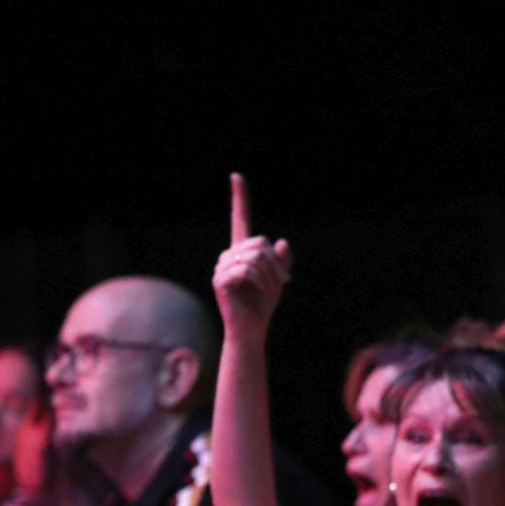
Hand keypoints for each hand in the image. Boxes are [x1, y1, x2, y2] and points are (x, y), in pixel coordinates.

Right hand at [213, 173, 292, 338]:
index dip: (239, 199)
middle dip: (276, 262)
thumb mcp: (278, 279)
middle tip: (284, 281)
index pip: (240, 220)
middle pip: (258, 242)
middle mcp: (228, 255)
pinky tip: (260, 291)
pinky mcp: (220, 280)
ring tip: (273, 288)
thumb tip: (282, 243)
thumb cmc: (263, 305)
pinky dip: (260, 280)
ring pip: (254, 256)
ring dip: (271, 273)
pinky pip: (247, 270)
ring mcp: (222, 267)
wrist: (251, 329)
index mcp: (241, 252)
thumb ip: (281, 260)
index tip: (236, 177)